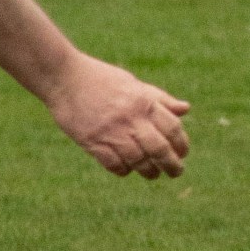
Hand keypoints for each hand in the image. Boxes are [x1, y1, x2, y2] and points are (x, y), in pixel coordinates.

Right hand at [46, 53, 191, 177]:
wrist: (63, 77)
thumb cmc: (100, 79)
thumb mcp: (133, 84)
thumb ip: (159, 99)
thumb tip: (186, 109)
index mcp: (143, 101)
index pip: (173, 127)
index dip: (181, 143)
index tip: (183, 153)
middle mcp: (131, 118)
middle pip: (159, 149)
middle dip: (171, 165)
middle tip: (176, 172)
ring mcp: (111, 132)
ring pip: (138, 161)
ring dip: (149, 171)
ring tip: (152, 173)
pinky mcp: (93, 142)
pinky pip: (114, 165)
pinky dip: (123, 170)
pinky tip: (126, 169)